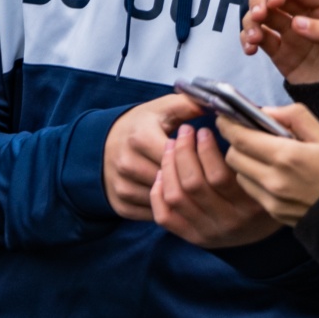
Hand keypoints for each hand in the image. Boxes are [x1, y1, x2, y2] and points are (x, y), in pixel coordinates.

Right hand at [103, 93, 204, 219]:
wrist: (101, 144)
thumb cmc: (140, 127)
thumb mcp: (162, 109)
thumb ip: (189, 104)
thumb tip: (217, 104)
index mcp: (139, 138)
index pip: (181, 156)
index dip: (197, 156)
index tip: (204, 154)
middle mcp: (126, 164)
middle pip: (174, 179)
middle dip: (191, 178)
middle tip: (204, 174)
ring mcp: (121, 186)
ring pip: (165, 199)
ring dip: (182, 196)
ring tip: (193, 187)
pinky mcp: (120, 204)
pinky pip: (153, 214)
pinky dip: (168, 209)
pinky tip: (176, 198)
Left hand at [151, 123, 280, 247]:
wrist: (273, 230)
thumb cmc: (269, 190)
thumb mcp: (272, 173)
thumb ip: (254, 151)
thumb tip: (229, 119)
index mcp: (252, 205)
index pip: (220, 175)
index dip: (206, 148)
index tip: (203, 130)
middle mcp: (230, 222)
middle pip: (193, 183)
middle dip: (183, 151)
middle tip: (183, 132)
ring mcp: (210, 232)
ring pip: (175, 196)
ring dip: (168, 166)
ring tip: (171, 146)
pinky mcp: (194, 238)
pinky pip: (164, 216)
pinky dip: (157, 193)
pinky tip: (162, 173)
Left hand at [219, 104, 318, 224]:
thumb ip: (294, 117)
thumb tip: (266, 111)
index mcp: (287, 156)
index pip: (239, 137)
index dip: (227, 125)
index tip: (225, 117)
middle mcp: (274, 180)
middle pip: (232, 157)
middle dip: (236, 143)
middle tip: (248, 135)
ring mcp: (272, 199)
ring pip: (239, 175)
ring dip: (244, 162)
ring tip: (263, 156)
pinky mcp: (275, 212)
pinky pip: (252, 191)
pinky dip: (254, 180)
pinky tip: (273, 174)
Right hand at [239, 0, 318, 84]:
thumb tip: (297, 23)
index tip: (273, 2)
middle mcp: (303, 15)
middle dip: (259, 2)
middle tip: (257, 16)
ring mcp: (288, 32)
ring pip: (261, 16)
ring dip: (250, 22)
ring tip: (253, 39)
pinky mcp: (277, 50)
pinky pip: (257, 38)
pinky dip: (247, 40)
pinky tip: (249, 50)